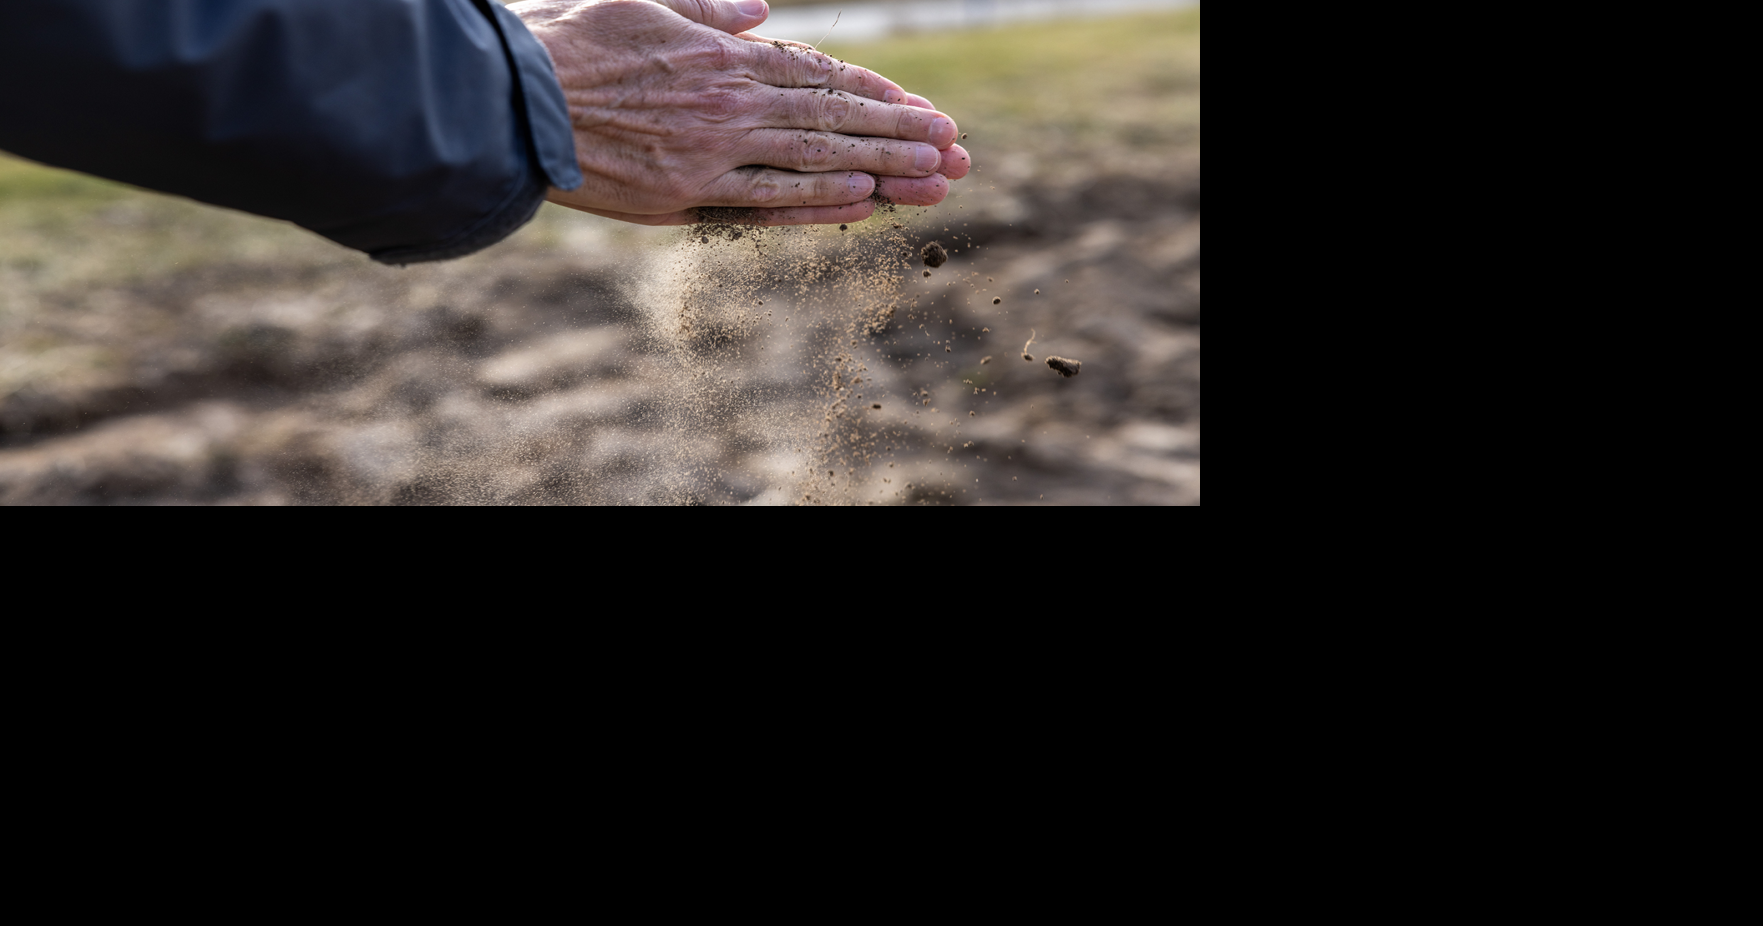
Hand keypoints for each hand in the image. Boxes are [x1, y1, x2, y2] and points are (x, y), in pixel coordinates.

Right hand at [510, 0, 969, 225]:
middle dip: (901, 135)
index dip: (878, 95)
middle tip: (956, 151)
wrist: (507, 101)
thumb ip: (707, 4)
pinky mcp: (685, 196)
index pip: (821, 75)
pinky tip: (860, 207)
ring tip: (933, 181)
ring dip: (879, 172)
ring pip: (813, 163)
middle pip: (834, 121)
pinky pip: (766, 203)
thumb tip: (759, 6)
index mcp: (724, 55)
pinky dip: (816, 205)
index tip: (923, 110)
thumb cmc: (567, 42)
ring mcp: (711, 155)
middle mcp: (730, 106)